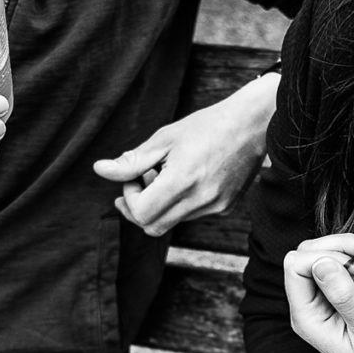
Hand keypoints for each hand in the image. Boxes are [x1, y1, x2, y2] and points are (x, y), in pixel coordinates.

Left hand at [93, 73, 278, 236]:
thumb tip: (101, 171)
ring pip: (171, 222)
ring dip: (160, 205)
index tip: (133, 177)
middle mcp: (200, 200)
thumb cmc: (207, 126)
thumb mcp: (164, 138)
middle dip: (138, 208)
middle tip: (139, 182)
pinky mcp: (225, 208)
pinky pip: (191, 216)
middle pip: (152, 227)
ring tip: (166, 174)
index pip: (141, 213)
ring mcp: (215, 207)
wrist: (252, 125)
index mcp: (182, 181)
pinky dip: (180, 203)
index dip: (129, 198)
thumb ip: (132, 160)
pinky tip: (187, 178)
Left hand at [284, 233, 353, 352]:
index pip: (295, 268)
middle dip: (339, 245)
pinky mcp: (340, 294)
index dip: (323, 256)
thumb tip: (321, 262)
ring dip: (350, 246)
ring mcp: (323, 300)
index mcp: (306, 319)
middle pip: (308, 256)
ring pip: (324, 255)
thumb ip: (343, 295)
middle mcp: (309, 308)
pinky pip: (340, 263)